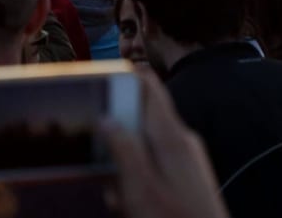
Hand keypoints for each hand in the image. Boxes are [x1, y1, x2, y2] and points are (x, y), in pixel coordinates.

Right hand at [107, 68, 229, 217]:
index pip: (148, 85)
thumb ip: (124, 149)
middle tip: (93, 151)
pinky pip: (155, 166)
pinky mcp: (188, 179)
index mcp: (172, 136)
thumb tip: (106, 117)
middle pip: (142, 117)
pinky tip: (128, 203)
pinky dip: (137, 178)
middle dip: (115, 131)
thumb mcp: (141, 190)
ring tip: (113, 192)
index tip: (96, 84)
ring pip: (145, 145)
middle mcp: (183, 141)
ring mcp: (188, 160)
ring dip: (124, 162)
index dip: (122, 78)